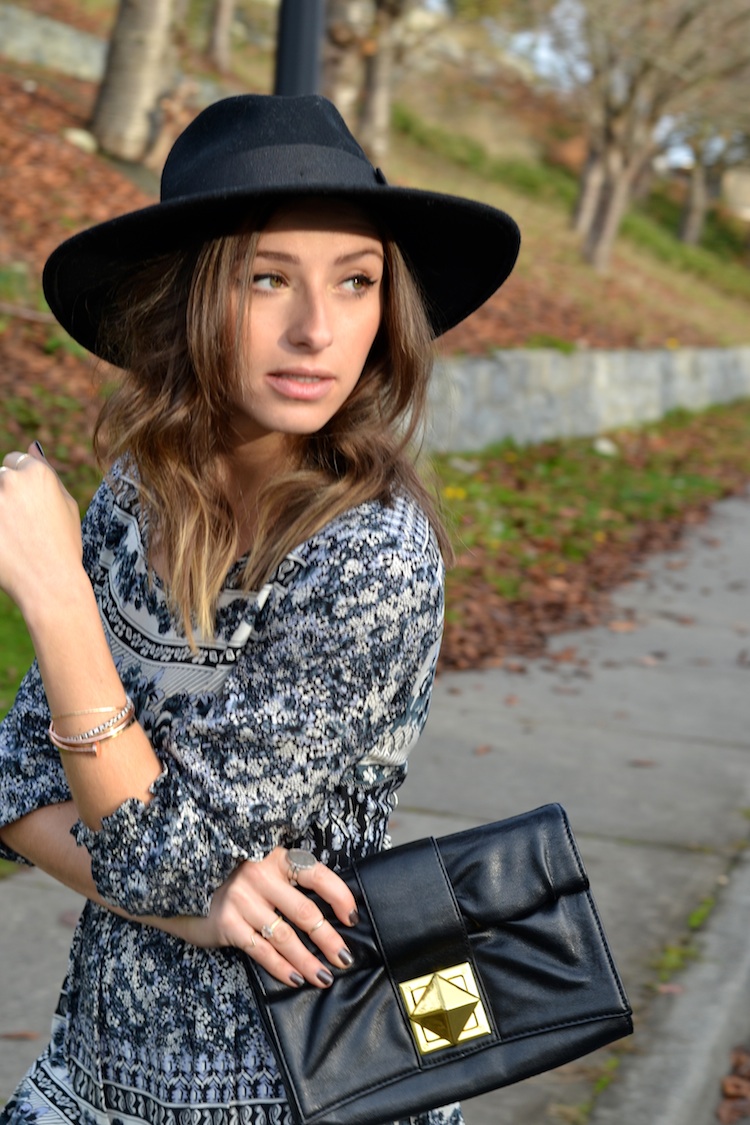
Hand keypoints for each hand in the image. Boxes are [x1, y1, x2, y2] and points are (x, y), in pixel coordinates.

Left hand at [0, 441, 82, 614]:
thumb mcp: (67, 506)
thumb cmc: (63, 545)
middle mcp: (11, 480)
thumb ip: (48, 473)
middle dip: (7, 496)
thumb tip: (31, 445)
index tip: (27, 505)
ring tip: (13, 535)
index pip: (14, 459)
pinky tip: (7, 541)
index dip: (21, 483)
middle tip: (22, 525)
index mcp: (37, 472)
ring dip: (1, 511)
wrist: (50, 583)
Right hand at [164, 847, 358, 988]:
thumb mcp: (263, 867)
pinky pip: (261, 951)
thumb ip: (289, 881)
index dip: (340, 896)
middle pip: (305, 912)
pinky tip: (295, 978)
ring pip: (285, 937)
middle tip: (344, 958)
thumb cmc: (233, 878)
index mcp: (275, 857)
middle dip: (329, 939)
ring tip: (324, 976)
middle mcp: (260, 876)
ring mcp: (242, 900)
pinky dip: (281, 968)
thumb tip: (331, 910)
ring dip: (308, 960)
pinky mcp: (228, 924)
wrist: (183, 882)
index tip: (353, 917)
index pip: (317, 875)